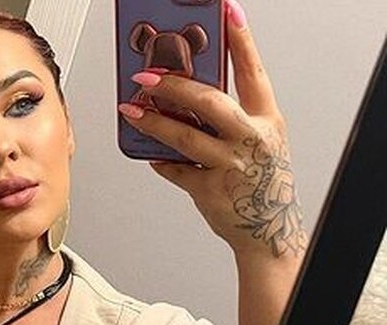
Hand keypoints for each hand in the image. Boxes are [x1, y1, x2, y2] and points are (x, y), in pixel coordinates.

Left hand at [118, 0, 307, 262]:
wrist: (267, 228)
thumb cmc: (261, 181)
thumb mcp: (260, 140)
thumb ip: (232, 118)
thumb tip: (190, 97)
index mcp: (266, 119)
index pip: (253, 71)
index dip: (240, 40)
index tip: (227, 12)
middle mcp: (251, 140)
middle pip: (210, 103)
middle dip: (175, 86)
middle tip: (147, 75)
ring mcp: (230, 166)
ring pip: (185, 137)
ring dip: (153, 122)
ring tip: (131, 110)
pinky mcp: (209, 191)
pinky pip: (176, 171)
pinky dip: (161, 161)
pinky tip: (148, 152)